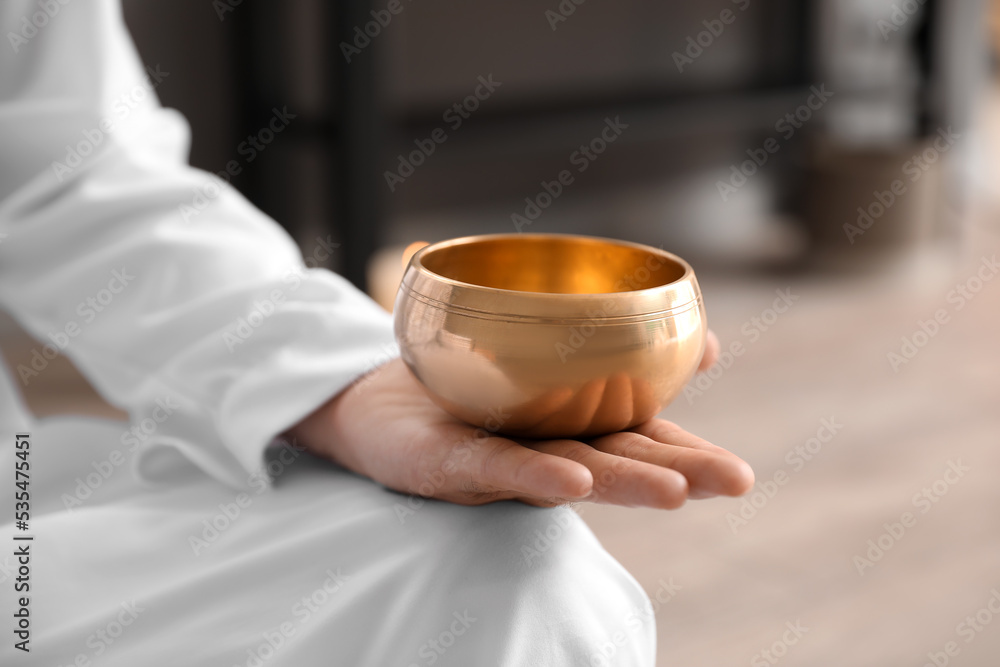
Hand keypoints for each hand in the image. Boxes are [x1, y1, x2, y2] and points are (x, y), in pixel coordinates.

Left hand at [290, 329, 753, 508]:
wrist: (377, 404)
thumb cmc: (470, 383)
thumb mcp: (549, 356)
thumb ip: (617, 345)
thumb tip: (706, 337)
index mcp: (573, 428)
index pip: (639, 443)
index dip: (689, 458)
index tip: (741, 474)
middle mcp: (546, 450)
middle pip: (615, 462)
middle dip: (674, 472)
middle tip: (732, 481)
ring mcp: (500, 460)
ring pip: (567, 469)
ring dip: (620, 482)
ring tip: (674, 489)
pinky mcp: (450, 462)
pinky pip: (493, 465)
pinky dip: (534, 475)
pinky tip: (572, 481)